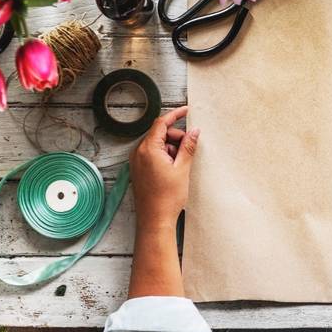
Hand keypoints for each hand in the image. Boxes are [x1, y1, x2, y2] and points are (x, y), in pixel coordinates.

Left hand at [128, 106, 199, 231]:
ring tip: (181, 165)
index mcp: (148, 149)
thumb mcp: (182, 169)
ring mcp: (137, 162)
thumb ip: (188, 146)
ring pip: (157, 145)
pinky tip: (174, 168)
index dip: (175, 115)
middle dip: (176, 137)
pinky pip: (152, 155)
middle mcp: (139, 153)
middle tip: (190, 148)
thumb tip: (195, 131)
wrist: (155, 220)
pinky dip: (165, 156)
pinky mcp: (139, 170)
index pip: (161, 123)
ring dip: (171, 148)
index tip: (187, 111)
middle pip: (160, 134)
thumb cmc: (167, 197)